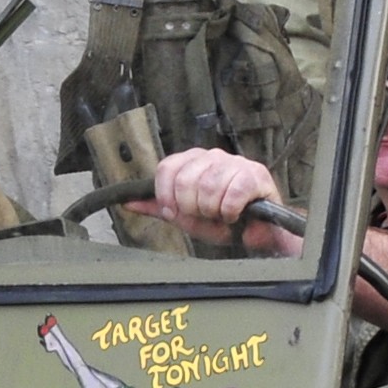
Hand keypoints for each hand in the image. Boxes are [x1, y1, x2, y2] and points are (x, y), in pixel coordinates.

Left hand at [140, 145, 283, 243]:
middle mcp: (212, 156)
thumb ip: (160, 208)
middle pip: (185, 180)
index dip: (165, 195)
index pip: (166, 167)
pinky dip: (230, 212)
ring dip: (212, 211)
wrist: (259, 231)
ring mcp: (234, 163)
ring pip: (208, 187)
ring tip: (220, 216)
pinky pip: (232, 194)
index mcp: (193, 161)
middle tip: (204, 216)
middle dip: (191, 208)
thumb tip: (128, 203)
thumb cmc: (223, 221)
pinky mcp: (255, 174)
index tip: (174, 212)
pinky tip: (234, 215)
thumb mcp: (187, 216)